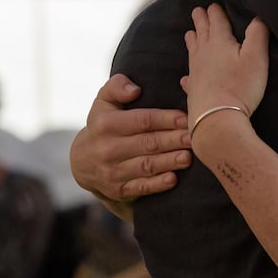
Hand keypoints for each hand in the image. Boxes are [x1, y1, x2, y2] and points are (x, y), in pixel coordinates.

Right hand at [69, 74, 191, 201]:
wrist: (83, 162)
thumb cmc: (103, 125)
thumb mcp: (103, 102)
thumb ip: (116, 87)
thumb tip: (135, 89)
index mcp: (105, 124)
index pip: (141, 120)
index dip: (166, 119)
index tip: (186, 118)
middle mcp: (107, 149)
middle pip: (147, 143)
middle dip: (174, 140)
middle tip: (195, 138)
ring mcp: (112, 172)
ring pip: (146, 166)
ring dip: (169, 162)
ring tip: (189, 157)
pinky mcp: (118, 190)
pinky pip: (140, 188)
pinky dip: (157, 184)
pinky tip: (173, 179)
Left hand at [183, 4, 269, 135]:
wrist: (217, 118)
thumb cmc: (239, 86)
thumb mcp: (256, 57)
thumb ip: (258, 33)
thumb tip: (259, 15)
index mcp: (219, 41)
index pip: (216, 19)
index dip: (216, 11)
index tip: (213, 4)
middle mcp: (203, 52)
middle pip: (201, 31)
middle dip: (201, 19)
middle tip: (197, 11)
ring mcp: (195, 71)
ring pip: (192, 49)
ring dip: (193, 39)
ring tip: (190, 33)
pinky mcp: (193, 89)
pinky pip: (189, 77)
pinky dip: (189, 73)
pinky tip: (186, 77)